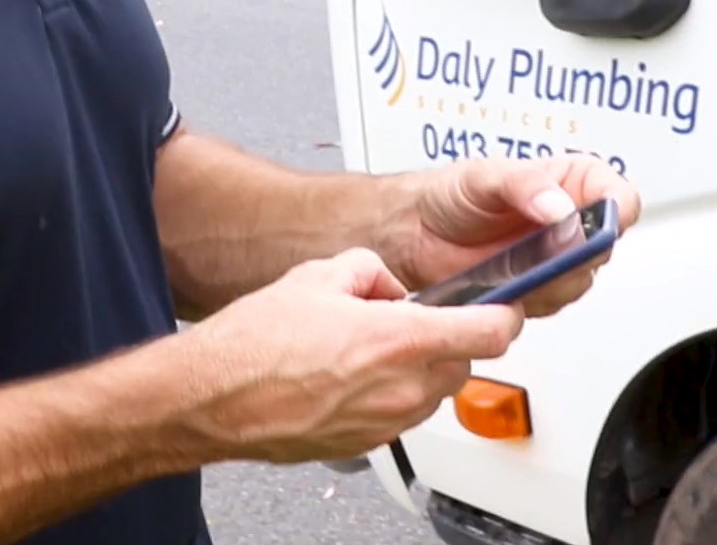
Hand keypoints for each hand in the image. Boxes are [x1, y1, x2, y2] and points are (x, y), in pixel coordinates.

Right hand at [171, 247, 523, 464]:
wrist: (213, 397)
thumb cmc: (254, 344)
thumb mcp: (317, 274)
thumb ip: (369, 270)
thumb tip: (387, 285)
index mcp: (398, 339)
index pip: (490, 332)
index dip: (504, 315)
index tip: (500, 307)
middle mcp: (401, 388)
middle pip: (465, 364)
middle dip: (449, 339)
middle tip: (411, 319)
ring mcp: (386, 422)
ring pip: (434, 392)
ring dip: (419, 368)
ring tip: (367, 347)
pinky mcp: (366, 445)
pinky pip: (401, 414)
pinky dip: (391, 393)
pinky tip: (348, 375)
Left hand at [396, 154, 640, 318]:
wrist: (415, 229)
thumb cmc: (450, 193)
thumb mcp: (485, 175)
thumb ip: (524, 184)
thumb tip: (559, 206)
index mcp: (572, 182)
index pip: (619, 197)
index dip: (617, 211)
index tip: (602, 222)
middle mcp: (571, 223)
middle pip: (603, 247)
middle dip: (576, 253)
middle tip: (547, 250)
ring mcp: (555, 260)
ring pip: (577, 281)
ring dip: (548, 279)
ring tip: (512, 264)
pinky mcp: (535, 291)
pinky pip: (547, 304)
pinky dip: (527, 299)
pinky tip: (502, 282)